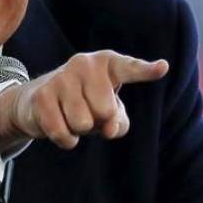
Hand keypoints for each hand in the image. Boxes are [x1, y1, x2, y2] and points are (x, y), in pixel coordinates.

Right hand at [0, 50, 168, 152]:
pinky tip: (61, 125)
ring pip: (83, 123)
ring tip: (73, 116)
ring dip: (80, 130)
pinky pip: (63, 132)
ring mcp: (61, 77)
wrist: (38, 101)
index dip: (145, 70)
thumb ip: (119, 121)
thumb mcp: (109, 112)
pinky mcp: (41, 95)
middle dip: (98, 120)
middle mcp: (84, 63)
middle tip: (88, 111)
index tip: (163, 68)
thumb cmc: (84, 103)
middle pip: (105, 110)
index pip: (129, 68)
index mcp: (106, 63)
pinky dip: (66, 139)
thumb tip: (108, 128)